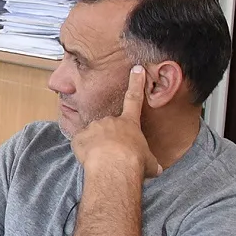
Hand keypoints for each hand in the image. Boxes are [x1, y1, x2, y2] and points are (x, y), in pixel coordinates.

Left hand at [70, 65, 161, 179]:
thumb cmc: (134, 164)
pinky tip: (92, 160)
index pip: (134, 98)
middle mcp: (111, 120)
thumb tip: (155, 167)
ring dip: (97, 146)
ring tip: (104, 160)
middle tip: (114, 156)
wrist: (114, 167)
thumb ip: (150, 160)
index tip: (137, 68)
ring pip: (93, 136)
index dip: (136, 82)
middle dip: (110, 140)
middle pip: (109, 127)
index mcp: (130, 123)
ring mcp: (93, 126)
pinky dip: (84, 152)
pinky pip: (80, 144)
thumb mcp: (150, 163)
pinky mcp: (79, 136)